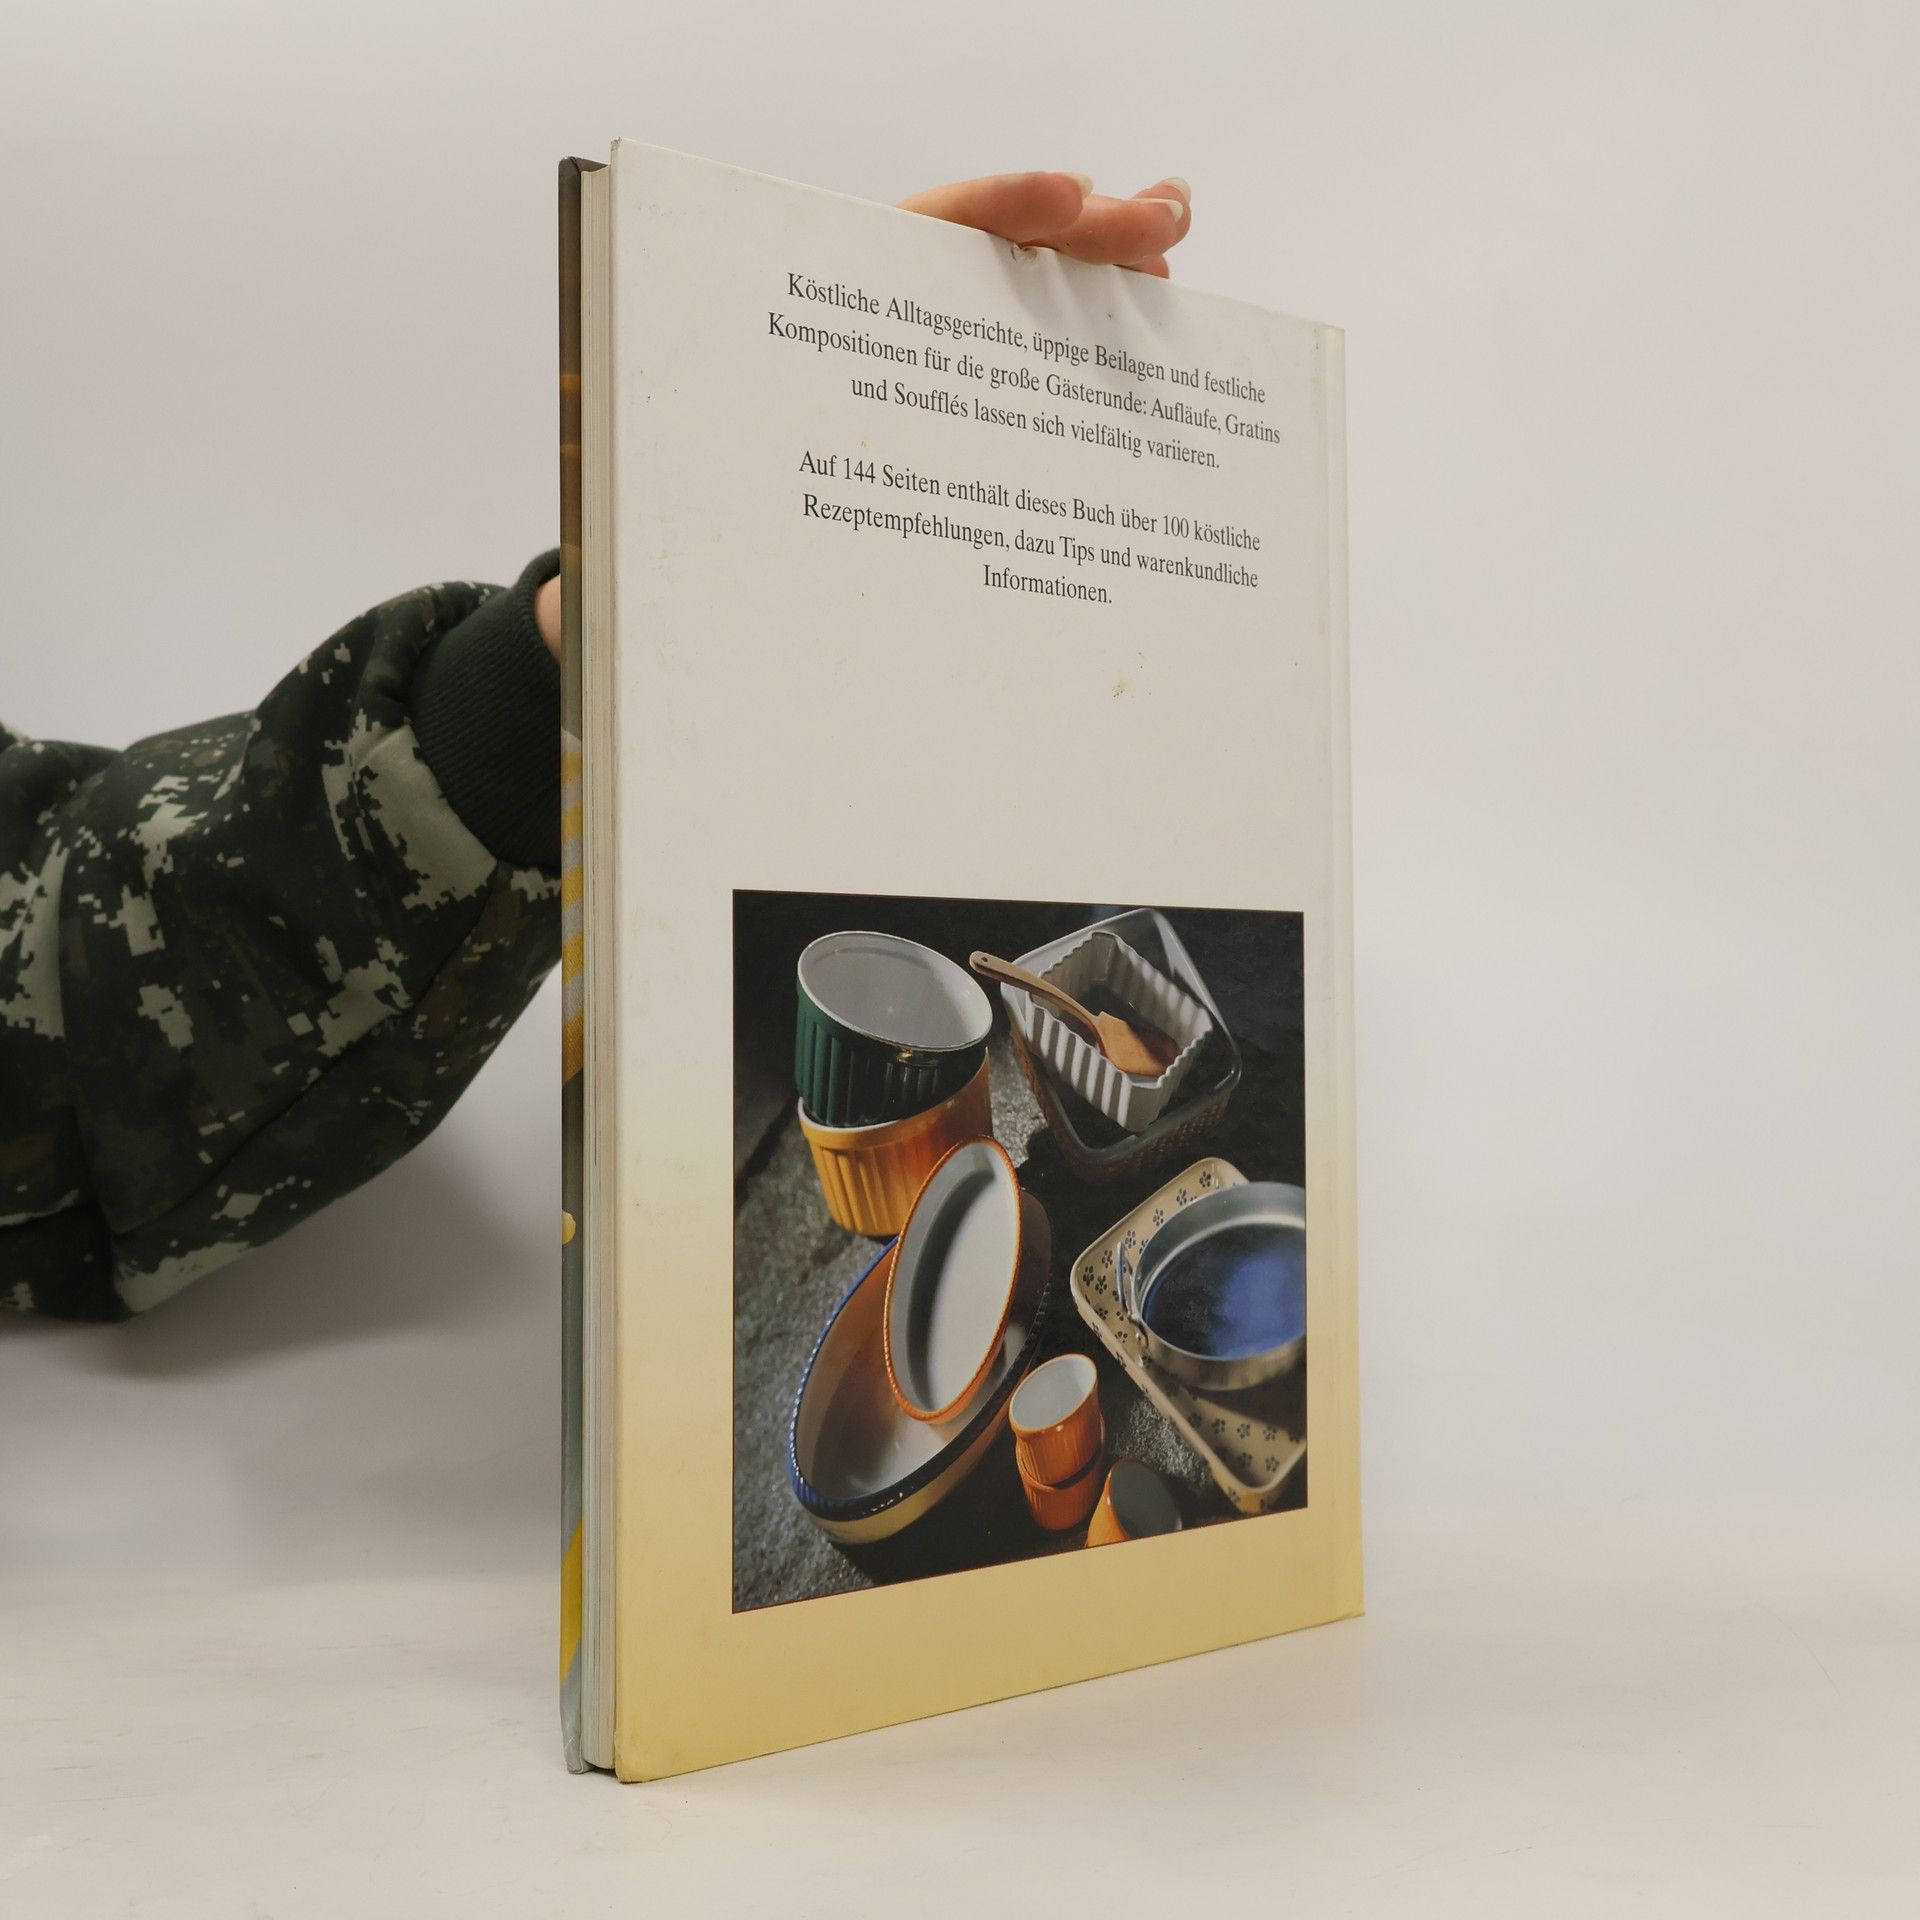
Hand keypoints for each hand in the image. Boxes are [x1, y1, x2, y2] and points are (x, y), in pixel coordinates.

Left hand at [534, 172, 1190, 659]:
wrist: (679, 621)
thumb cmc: (660, 578)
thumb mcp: (642, 573)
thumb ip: (625, 582)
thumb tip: (585, 611)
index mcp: (793, 349)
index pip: (892, 251)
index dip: (984, 214)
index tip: (1061, 201)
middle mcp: (861, 362)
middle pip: (979, 272)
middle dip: (1079, 235)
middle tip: (1166, 219)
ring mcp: (913, 411)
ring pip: (1015, 337)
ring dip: (1102, 296)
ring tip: (1178, 262)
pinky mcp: (949, 468)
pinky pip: (1026, 418)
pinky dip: (1090, 392)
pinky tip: (1154, 381)